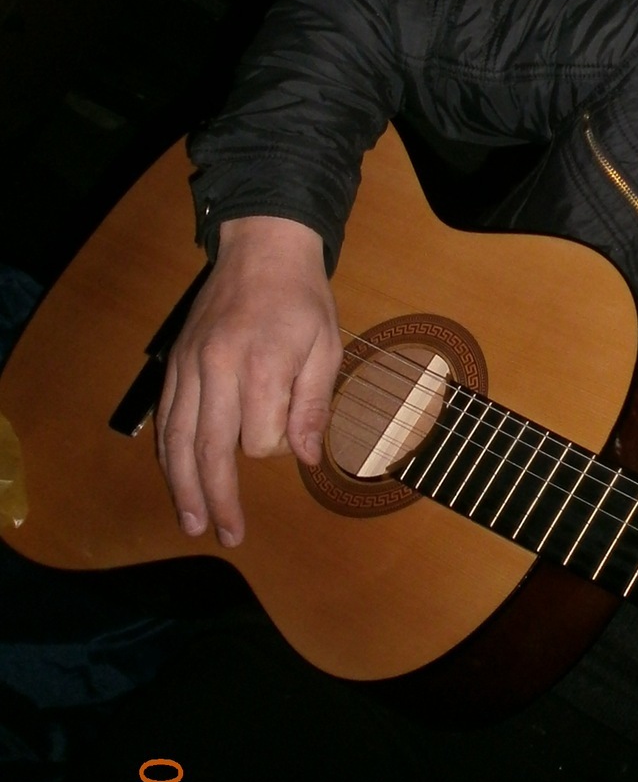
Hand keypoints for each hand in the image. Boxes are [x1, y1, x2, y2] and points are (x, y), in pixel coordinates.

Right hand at [156, 216, 340, 547]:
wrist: (263, 247)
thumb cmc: (303, 299)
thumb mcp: (327, 347)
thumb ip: (313, 404)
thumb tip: (306, 459)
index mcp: (259, 365)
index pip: (258, 438)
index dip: (276, 450)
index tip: (292, 441)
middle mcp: (215, 368)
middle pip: (207, 449)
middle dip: (216, 498)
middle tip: (225, 534)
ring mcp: (189, 365)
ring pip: (176, 438)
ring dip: (182, 486)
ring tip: (191, 521)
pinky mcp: (176, 362)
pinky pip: (165, 416)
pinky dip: (168, 452)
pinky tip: (175, 477)